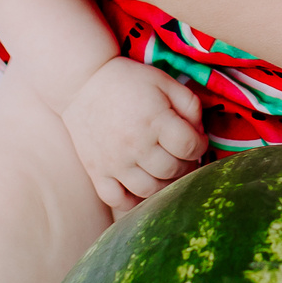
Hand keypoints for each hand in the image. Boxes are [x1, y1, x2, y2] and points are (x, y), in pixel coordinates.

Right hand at [61, 57, 206, 214]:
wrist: (81, 84)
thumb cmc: (128, 82)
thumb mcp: (164, 82)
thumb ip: (190, 105)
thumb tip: (199, 133)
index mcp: (154, 120)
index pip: (189, 147)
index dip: (200, 145)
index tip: (196, 140)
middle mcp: (135, 145)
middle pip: (172, 170)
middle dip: (185, 164)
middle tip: (180, 154)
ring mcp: (114, 163)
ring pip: (150, 190)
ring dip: (164, 183)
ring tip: (164, 169)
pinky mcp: (97, 172)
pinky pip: (118, 201)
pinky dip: (133, 201)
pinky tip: (140, 185)